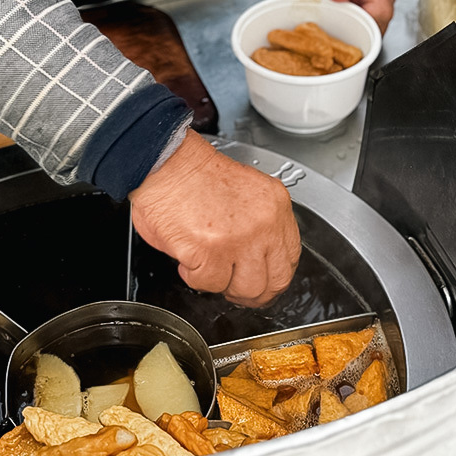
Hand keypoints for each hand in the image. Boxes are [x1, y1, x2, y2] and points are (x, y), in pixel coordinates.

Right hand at [129, 131, 300, 307]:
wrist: (166, 163)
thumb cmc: (194, 174)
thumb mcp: (248, 190)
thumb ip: (260, 224)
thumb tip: (257, 258)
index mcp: (275, 205)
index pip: (290, 257)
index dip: (274, 276)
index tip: (263, 280)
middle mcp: (263, 224)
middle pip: (273, 281)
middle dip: (253, 293)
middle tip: (236, 289)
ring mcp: (239, 241)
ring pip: (244, 289)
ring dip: (223, 285)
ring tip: (207, 269)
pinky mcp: (211, 254)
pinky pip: (209, 284)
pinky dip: (195, 277)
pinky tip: (188, 261)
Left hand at [295, 0, 395, 34]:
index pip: (381, 11)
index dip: (364, 26)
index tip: (343, 28)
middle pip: (380, 25)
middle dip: (359, 35)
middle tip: (334, 34)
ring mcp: (376, 6)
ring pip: (373, 32)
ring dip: (354, 37)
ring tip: (334, 34)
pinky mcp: (367, 15)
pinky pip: (364, 33)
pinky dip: (351, 37)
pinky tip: (338, 35)